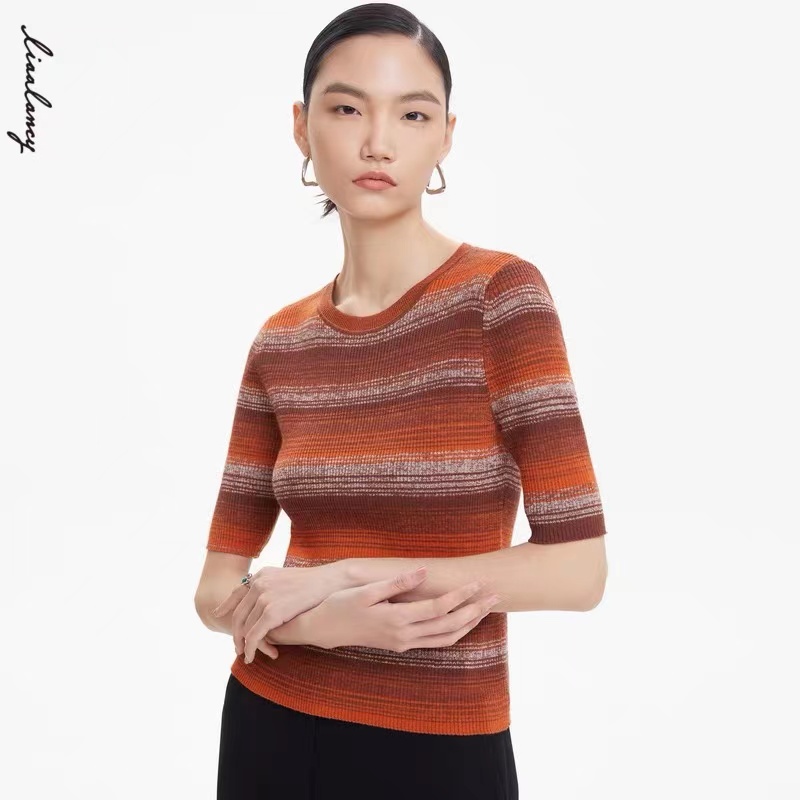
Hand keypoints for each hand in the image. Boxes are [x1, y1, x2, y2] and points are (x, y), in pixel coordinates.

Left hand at [211, 563, 343, 662]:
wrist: (330, 581)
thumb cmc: (314, 582)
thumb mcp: (286, 578)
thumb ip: (272, 586)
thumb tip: (265, 597)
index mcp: (261, 575)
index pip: (237, 593)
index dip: (226, 606)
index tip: (218, 614)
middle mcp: (259, 584)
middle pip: (238, 614)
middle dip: (235, 633)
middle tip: (236, 646)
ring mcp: (264, 597)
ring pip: (245, 627)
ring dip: (243, 644)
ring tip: (245, 655)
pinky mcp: (271, 612)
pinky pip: (254, 635)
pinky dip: (250, 648)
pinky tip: (250, 656)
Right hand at [300, 566, 501, 651]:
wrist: (323, 629)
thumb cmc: (341, 604)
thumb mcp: (365, 590)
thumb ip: (396, 582)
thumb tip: (422, 572)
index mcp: (396, 619)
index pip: (438, 609)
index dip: (460, 597)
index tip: (477, 584)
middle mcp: (404, 636)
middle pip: (449, 626)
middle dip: (474, 611)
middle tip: (494, 596)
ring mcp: (404, 643)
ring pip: (445, 638)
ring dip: (468, 624)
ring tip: (485, 608)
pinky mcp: (401, 644)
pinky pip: (436, 642)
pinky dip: (454, 633)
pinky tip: (463, 622)